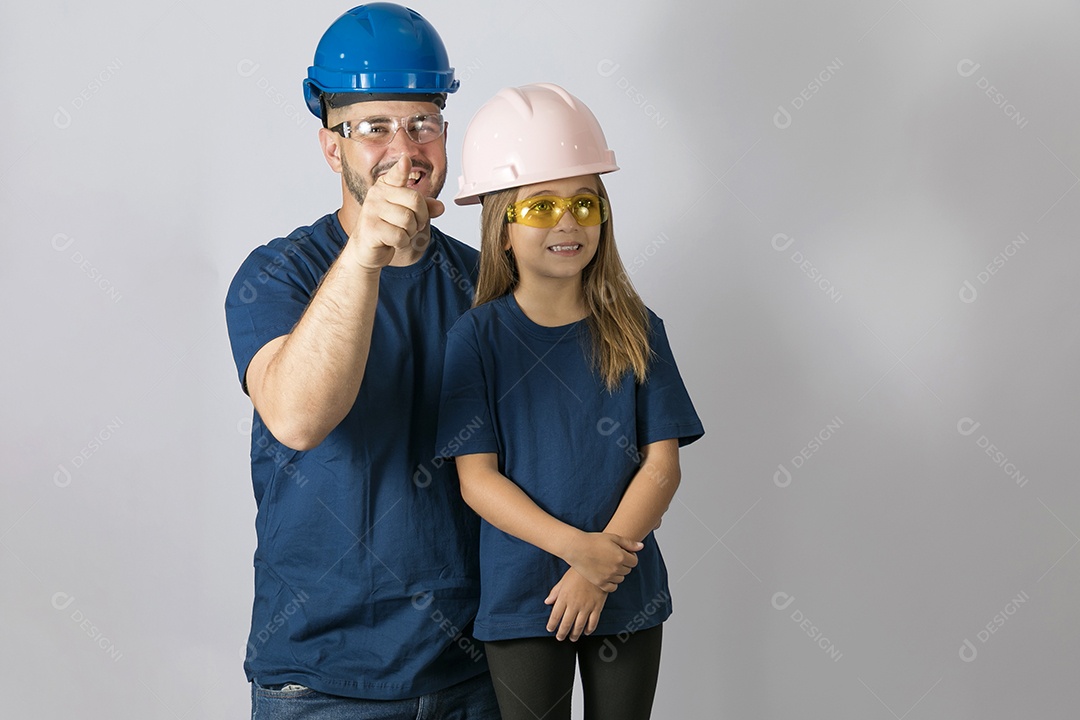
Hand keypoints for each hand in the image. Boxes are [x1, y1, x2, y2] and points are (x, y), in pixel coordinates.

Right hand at [347, 156, 444, 270]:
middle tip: (412, 225)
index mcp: (386, 185)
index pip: (397, 174)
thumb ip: (425, 208)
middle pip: (415, 200)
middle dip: (421, 217)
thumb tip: (440, 207)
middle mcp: (377, 193)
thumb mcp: (408, 214)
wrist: (366, 249)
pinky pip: (400, 236)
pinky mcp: (371, 228)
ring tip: (400, 232)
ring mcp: (371, 210)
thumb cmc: (388, 228)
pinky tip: (392, 241)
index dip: (402, 168)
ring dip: (411, 232)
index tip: (406, 159)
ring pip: (408, 220)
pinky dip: (402, 242)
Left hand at [544, 568, 607, 640]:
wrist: (595, 566)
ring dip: (575, 634)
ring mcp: (586, 607)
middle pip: (566, 624)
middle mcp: (574, 604)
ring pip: (579, 626)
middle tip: (560, 638)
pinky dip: (589, 630)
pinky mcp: (597, 607)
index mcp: (564, 597)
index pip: (555, 616)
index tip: (550, 629)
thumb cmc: (578, 572)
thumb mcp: (563, 580)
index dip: (552, 625)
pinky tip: (586, 632)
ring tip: (572, 638)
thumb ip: (555, 592)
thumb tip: (547, 601)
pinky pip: (593, 622)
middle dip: (562, 633)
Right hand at [564, 532, 641, 591]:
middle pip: (627, 570)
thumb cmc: (593, 540)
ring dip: (617, 573)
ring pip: (620, 579)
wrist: (576, 547)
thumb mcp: (613, 537)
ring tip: (607, 564)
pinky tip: (605, 574)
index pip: (634, 561)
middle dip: (623, 564)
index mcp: (621, 556)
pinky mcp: (600, 583)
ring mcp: (608, 577)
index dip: (630, 556)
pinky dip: (611, 582)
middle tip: (612, 557)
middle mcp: (616, 568)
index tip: (622, 553)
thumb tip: (641, 547)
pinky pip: (612, 587)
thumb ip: (629, 543)